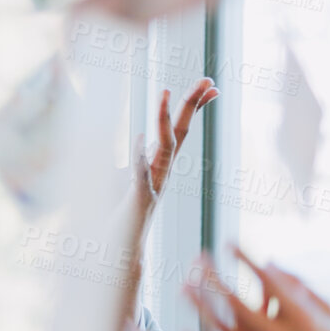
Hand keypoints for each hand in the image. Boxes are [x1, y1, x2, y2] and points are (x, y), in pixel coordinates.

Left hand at [132, 78, 217, 216]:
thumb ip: (134, 159)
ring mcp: (152, 187)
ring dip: (164, 121)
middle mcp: (161, 173)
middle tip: (208, 80)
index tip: (211, 87)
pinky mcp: (138, 202)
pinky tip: (139, 137)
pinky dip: (140, 157)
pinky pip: (140, 177)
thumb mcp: (125, 177)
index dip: (194, 107)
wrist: (118, 251)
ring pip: (164, 150)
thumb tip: (138, 139)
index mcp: (159, 164)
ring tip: (164, 92)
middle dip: (192, 105)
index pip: (182, 130)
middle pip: (181, 133)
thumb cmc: (119, 214)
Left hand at [178, 249, 329, 330]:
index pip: (268, 282)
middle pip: (237, 303)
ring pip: (224, 330)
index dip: (246, 260)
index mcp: (304, 321)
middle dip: (213, 279)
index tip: (228, 243)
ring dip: (201, 307)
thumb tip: (271, 264)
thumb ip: (305, 290)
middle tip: (196, 259)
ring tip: (183, 288)